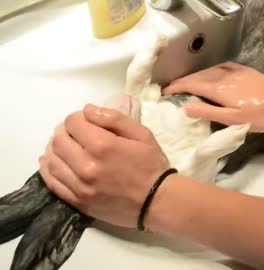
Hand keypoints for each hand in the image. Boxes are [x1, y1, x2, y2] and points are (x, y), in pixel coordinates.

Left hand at [39, 104, 170, 227]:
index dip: (77, 118)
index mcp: (102, 145)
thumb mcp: (142, 134)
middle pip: (58, 140)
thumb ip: (114, 118)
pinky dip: (48, 169)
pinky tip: (53, 162)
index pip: (72, 122)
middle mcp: (86, 165)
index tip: (86, 121)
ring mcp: (80, 185)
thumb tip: (87, 110)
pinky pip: (53, 183)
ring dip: (54, 148)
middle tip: (75, 133)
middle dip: (64, 131)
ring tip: (65, 146)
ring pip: (52, 160)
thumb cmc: (152, 166)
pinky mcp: (78, 201)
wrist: (157, 202)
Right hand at [163, 62, 263, 131]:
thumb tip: (185, 107)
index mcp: (218, 89)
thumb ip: (208, 112)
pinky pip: (219, 68)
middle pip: (197, 76)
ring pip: (207, 71)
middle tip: (171, 89)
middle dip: (182, 82)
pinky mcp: (241, 70)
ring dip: (194, 77)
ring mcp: (232, 71)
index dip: (176, 87)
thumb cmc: (258, 115)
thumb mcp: (232, 119)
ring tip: (186, 84)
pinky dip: (208, 72)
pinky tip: (208, 76)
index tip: (165, 92)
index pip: (191, 85)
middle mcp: (222, 76)